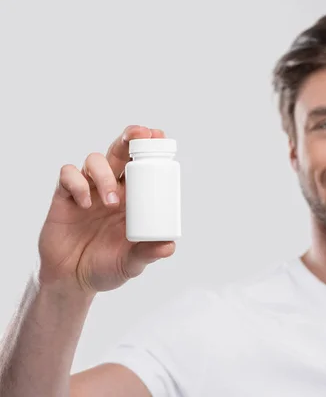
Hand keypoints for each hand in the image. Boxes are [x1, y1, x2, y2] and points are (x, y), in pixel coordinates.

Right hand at [37, 125, 175, 293]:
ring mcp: (88, 191)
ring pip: (95, 160)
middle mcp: (111, 189)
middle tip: (139, 134)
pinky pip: (68, 175)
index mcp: (133, 199)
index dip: (150, 148)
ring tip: (111, 202)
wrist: (72, 281)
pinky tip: (84, 204)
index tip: (160, 136)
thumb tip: (169, 246)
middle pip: (119, 153)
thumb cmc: (106, 267)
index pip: (143, 166)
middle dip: (129, 138)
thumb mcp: (131, 263)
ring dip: (105, 175)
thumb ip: (148, 254)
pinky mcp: (65, 197)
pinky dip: (77, 183)